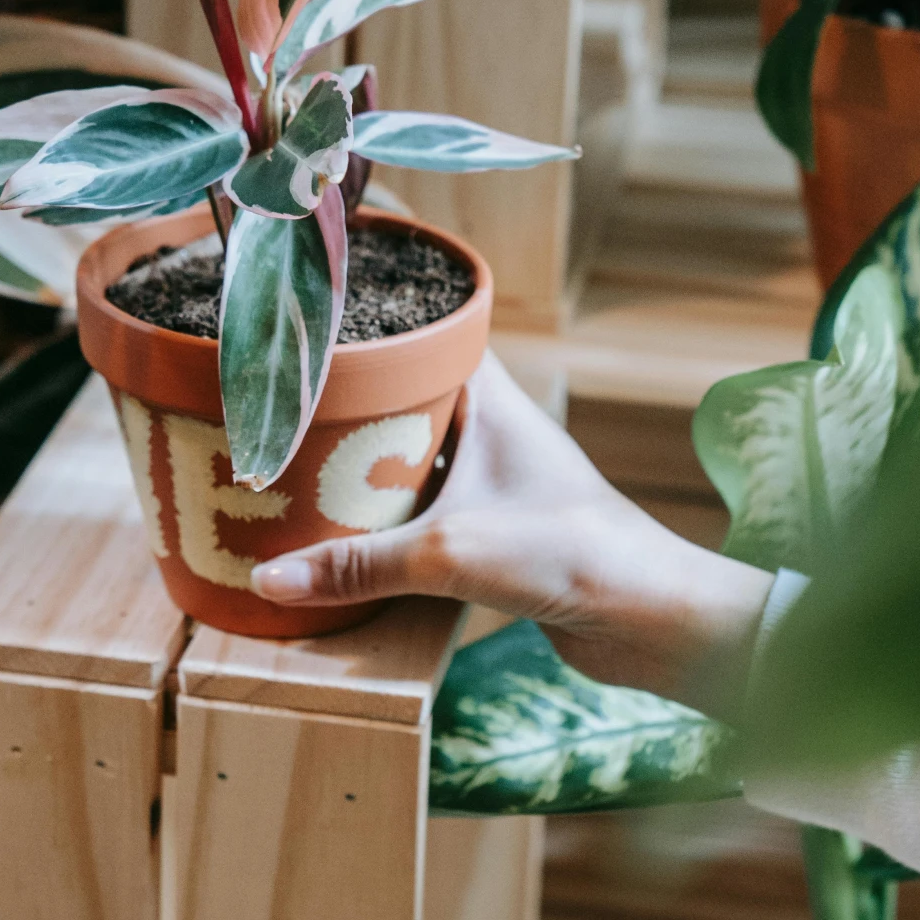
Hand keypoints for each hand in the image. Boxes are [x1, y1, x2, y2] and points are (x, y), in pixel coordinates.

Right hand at [251, 355, 772, 717]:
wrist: (649, 619)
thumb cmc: (571, 553)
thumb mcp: (446, 552)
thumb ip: (356, 564)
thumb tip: (270, 580)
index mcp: (490, 400)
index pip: (435, 328)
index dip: (387, 310)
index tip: (329, 300)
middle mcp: (495, 432)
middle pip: (413, 396)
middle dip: (357, 395)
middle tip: (289, 392)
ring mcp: (498, 484)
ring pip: (418, 458)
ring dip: (369, 464)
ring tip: (297, 458)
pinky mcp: (498, 536)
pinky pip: (428, 513)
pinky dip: (390, 519)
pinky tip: (347, 532)